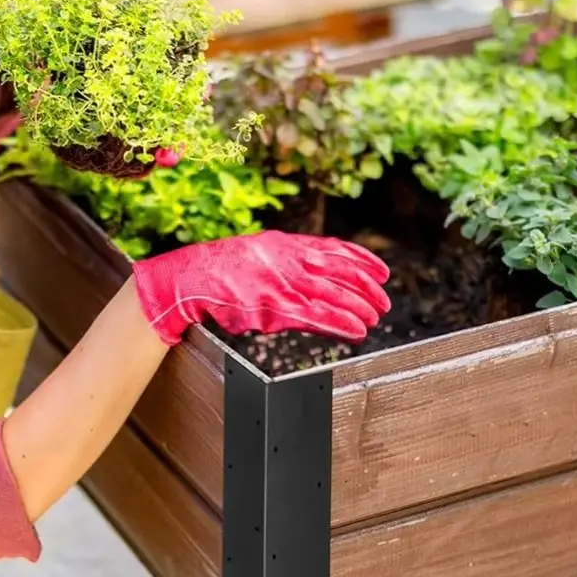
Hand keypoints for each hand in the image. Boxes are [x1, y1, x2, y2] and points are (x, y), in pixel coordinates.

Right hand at [131, 230, 390, 346]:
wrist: (192, 278)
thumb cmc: (224, 270)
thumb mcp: (262, 253)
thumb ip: (290, 260)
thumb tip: (317, 270)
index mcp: (287, 244)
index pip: (336, 249)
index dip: (363, 261)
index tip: (382, 272)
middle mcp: (289, 260)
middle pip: (340, 273)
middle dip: (367, 289)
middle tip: (383, 302)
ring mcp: (283, 283)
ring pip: (333, 295)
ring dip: (358, 308)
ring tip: (373, 318)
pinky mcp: (275, 307)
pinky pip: (317, 316)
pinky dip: (339, 323)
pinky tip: (354, 331)